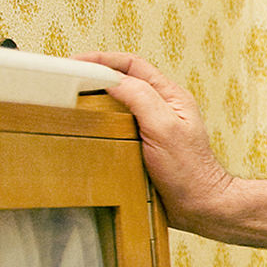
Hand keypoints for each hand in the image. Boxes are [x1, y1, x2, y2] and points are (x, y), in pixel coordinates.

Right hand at [75, 51, 239, 233]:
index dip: (102, 60)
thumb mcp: (164, 127)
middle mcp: (162, 107)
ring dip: (95, 99)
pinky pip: (117, 126)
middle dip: (95, 75)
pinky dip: (100, 122)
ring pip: (118, 103)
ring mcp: (152, 127)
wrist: (199, 207)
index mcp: (170, 96)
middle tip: (67, 78)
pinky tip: (86, 128)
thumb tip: (113, 79)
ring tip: (70, 99)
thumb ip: (141, 98)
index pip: (132, 65)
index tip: (75, 62)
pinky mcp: (144, 146)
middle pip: (124, 80)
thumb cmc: (189, 171)